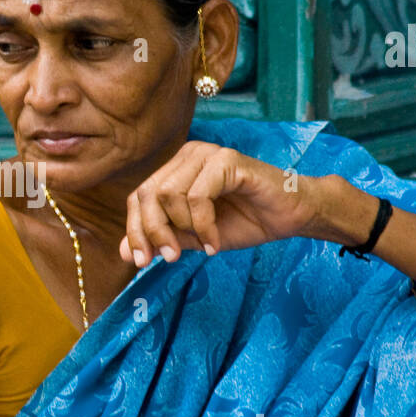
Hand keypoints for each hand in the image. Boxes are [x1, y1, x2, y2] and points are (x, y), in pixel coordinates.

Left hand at [119, 141, 324, 264]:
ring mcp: (207, 154)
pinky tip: (215, 242)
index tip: (141, 261)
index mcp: (176, 169)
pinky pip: (198, 197)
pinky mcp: (227, 161)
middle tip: (169, 258)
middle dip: (153, 232)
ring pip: (169, 195)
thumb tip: (123, 253)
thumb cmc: (246, 221)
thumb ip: (162, 239)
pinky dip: (203, 227)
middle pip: (148, 194)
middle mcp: (188, 155)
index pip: (138, 197)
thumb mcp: (195, 236)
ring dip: (183, 230)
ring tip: (203, 246)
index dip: (135, 230)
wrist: (291, 215)